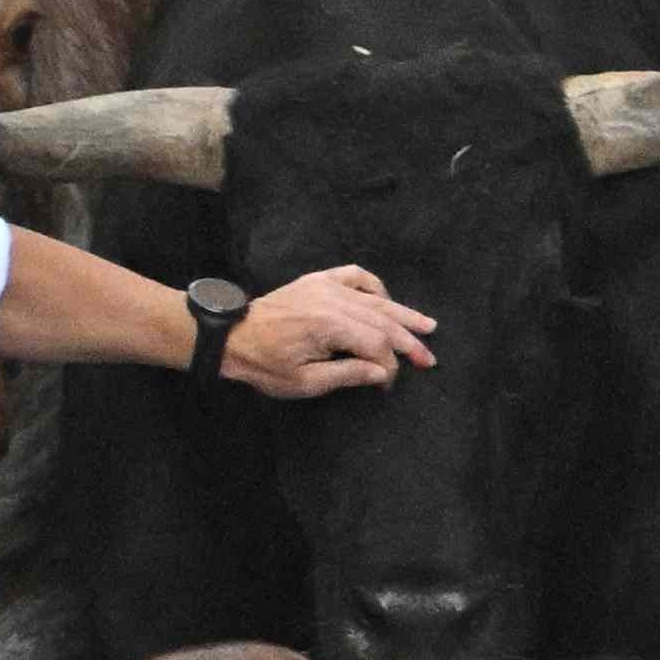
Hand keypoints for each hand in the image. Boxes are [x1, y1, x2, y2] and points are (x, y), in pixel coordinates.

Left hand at [225, 270, 436, 398]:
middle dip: (407, 342)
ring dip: (403, 313)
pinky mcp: (318, 280)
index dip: (388, 365)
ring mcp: (326, 286)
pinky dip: (374, 285)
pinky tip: (386, 298)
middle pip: (382, 320)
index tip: (387, 384)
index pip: (375, 344)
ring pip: (375, 298)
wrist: (230, 336)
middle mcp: (332, 300)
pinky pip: (355, 275)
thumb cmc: (264, 365)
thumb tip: (381, 373)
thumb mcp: (304, 382)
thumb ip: (347, 375)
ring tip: (428, 325)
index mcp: (328, 326)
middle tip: (428, 359)